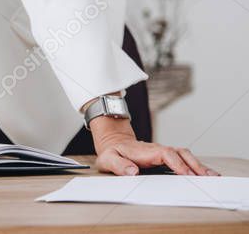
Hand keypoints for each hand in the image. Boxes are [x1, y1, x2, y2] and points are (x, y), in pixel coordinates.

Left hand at [94, 134, 220, 176]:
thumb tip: (132, 172)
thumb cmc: (112, 152)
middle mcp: (157, 150)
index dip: (177, 163)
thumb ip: (118, 165)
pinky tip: (204, 174)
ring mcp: (163, 152)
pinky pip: (184, 159)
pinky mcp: (166, 157)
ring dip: (198, 165)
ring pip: (185, 155)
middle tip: (208, 177)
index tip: (187, 174)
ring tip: (212, 176)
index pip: (165, 154)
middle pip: (180, 153)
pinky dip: (195, 165)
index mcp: (145, 151)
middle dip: (195, 164)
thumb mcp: (108, 158)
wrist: (113, 142)